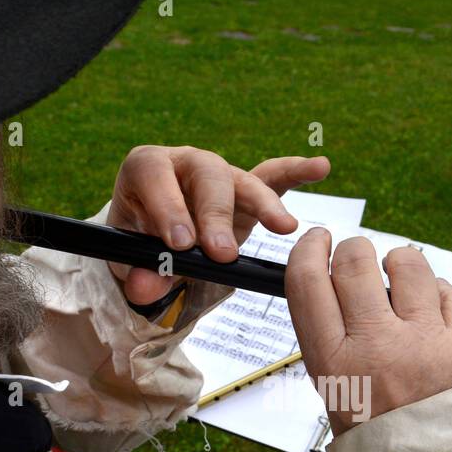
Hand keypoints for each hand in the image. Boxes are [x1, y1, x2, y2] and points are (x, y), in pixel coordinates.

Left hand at [105, 145, 329, 304]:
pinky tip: (319, 168)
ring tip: (283, 227)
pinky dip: (295, 172)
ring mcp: (219, 174)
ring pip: (242, 179)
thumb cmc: (140, 245)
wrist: (153, 242)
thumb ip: (138, 275)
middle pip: (206, 174)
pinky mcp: (245, 189)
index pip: (155, 174)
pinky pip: (272, 175)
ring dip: (263, 203)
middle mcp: (185, 164)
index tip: (182, 244)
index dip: (168, 206)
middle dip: (216, 214)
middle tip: (222, 255)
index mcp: (147, 170)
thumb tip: (145, 287)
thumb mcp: (131, 262)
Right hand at [285, 231, 451, 434]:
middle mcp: (378, 346)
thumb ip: (336, 350)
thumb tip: (336, 297)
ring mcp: (427, 340)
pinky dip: (440, 295)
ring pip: (408, 264)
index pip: (307, 283)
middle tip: (358, 259)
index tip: (316, 238)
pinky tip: (435, 315)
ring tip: (403, 281)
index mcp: (336, 366)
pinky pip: (450, 292)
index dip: (308, 250)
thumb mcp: (340, 404)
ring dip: (400, 263)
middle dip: (353, 251)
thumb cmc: (387, 449)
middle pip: (354, 262)